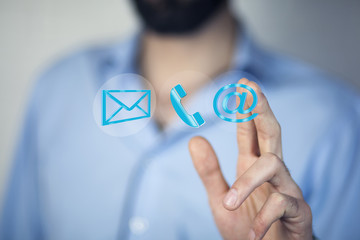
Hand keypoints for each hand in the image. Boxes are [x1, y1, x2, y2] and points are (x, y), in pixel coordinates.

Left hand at [188, 79, 311, 239]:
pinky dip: (262, 218)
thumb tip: (194, 139)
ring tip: (229, 203)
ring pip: (273, 165)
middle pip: (270, 132)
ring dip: (248, 183)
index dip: (246, 107)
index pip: (250, 131)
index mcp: (252, 166)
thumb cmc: (246, 227)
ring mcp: (287, 190)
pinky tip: (251, 233)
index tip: (242, 83)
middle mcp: (271, 172)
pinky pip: (281, 205)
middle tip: (251, 86)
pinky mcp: (298, 213)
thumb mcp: (220, 200)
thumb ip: (209, 172)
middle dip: (260, 108)